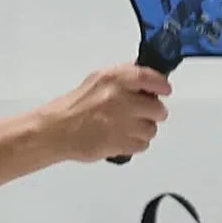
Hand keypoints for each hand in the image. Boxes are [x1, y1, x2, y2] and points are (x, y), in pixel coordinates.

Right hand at [37, 63, 169, 167]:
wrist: (56, 130)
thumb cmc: (75, 105)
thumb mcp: (98, 80)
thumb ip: (124, 77)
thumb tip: (148, 77)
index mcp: (114, 79)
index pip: (150, 78)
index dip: (161, 85)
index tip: (165, 90)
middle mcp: (120, 98)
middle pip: (158, 108)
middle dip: (152, 113)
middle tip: (140, 114)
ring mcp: (122, 122)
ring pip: (151, 129)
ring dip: (143, 131)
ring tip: (125, 129)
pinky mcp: (120, 143)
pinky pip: (142, 145)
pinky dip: (134, 144)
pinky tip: (121, 139)